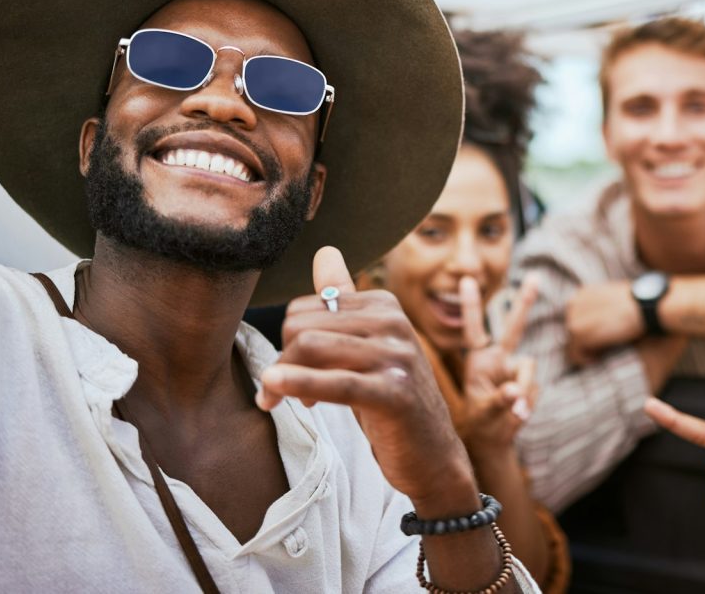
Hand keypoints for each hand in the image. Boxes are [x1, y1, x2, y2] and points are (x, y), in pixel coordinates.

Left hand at [258, 246, 476, 512]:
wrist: (431, 453)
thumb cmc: (391, 398)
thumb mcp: (368, 346)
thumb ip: (343, 300)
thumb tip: (324, 251)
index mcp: (384, 304)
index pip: (306, 308)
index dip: (288, 341)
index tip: (290, 372)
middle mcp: (394, 322)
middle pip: (302, 326)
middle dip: (281, 359)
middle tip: (278, 391)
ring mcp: (397, 356)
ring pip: (311, 348)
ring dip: (280, 379)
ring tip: (278, 401)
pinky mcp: (394, 393)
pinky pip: (335, 382)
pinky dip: (297, 384)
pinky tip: (273, 392)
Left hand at [459, 274, 537, 454]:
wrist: (493, 440)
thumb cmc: (480, 420)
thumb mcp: (483, 412)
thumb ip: (499, 399)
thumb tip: (516, 391)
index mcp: (478, 360)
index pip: (473, 329)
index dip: (470, 306)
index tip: (466, 280)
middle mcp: (498, 359)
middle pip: (513, 327)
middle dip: (525, 302)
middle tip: (536, 277)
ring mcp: (516, 370)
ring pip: (527, 369)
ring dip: (522, 391)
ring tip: (513, 413)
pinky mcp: (529, 383)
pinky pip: (533, 389)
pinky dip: (527, 403)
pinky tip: (519, 413)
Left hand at [565, 279, 642, 363]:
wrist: (645, 306)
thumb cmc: (639, 303)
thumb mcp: (616, 297)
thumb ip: (603, 306)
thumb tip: (602, 320)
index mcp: (583, 294)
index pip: (576, 318)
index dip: (587, 331)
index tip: (600, 340)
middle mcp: (574, 303)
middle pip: (571, 331)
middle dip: (585, 342)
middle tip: (601, 349)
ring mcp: (574, 318)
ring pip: (571, 344)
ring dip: (585, 352)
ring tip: (600, 355)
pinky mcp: (578, 332)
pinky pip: (574, 353)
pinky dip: (584, 360)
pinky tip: (597, 359)